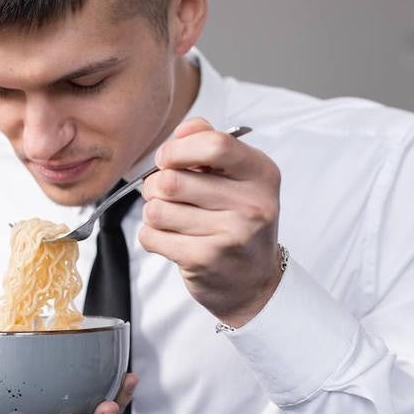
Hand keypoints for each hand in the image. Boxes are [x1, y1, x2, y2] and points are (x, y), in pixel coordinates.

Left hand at [138, 117, 282, 327]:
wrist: (255, 283)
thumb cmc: (239, 222)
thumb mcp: (239, 177)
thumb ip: (211, 143)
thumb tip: (181, 130)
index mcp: (261, 173)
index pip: (214, 144)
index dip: (177, 149)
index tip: (167, 159)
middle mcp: (252, 204)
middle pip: (172, 179)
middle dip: (155, 185)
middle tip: (164, 194)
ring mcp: (231, 234)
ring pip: (157, 209)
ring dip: (153, 212)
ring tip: (171, 219)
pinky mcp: (206, 260)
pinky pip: (151, 236)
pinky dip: (151, 236)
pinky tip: (171, 239)